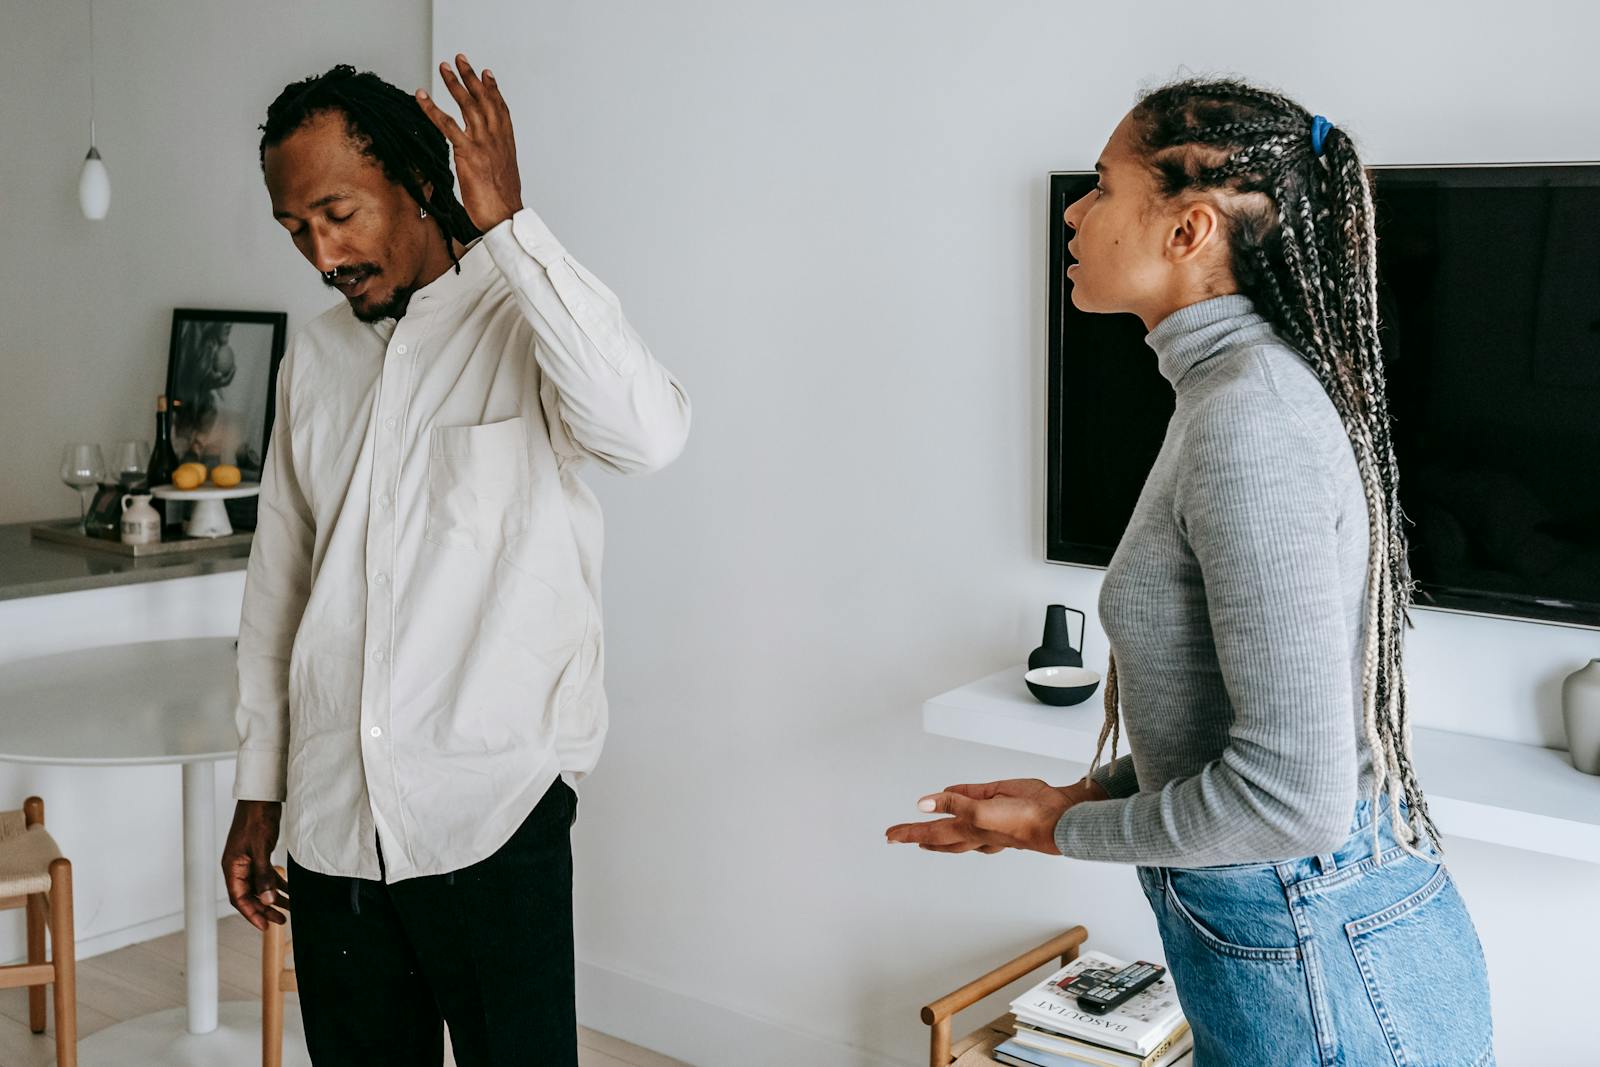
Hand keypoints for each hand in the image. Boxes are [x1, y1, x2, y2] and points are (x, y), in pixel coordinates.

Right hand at [221, 800, 288, 930]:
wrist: (262, 796)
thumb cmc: (256, 818)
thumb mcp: (261, 848)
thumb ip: (264, 874)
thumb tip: (267, 899)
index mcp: (232, 866)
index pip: (239, 898)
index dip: (251, 914)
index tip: (265, 925)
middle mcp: (238, 866)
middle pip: (250, 895)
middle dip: (265, 909)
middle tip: (281, 920)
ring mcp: (249, 860)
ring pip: (261, 886)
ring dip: (274, 897)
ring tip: (290, 908)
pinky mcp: (260, 854)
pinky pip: (268, 874)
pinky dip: (278, 883)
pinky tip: (292, 890)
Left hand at [415, 53, 524, 231]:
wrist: (504, 216)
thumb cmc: (502, 203)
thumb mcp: (502, 177)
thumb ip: (493, 161)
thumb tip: (486, 163)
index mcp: (506, 143)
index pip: (500, 109)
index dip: (493, 89)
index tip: (487, 74)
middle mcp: (496, 138)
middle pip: (483, 99)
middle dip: (471, 77)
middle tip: (461, 59)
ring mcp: (482, 143)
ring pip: (467, 105)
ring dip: (454, 83)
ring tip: (444, 67)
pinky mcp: (467, 152)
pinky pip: (447, 125)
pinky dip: (432, 108)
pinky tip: (422, 96)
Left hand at [884, 777, 1106, 855]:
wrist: (1055, 816)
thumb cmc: (1022, 823)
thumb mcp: (981, 812)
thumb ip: (953, 804)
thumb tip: (923, 803)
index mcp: (966, 833)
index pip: (930, 834)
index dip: (909, 833)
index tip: (890, 836)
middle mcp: (974, 827)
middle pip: (940, 834)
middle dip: (919, 835)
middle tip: (899, 836)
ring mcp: (985, 813)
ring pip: (956, 818)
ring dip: (940, 820)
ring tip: (926, 819)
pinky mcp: (996, 797)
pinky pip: (971, 795)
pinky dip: (958, 794)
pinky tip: (950, 791)